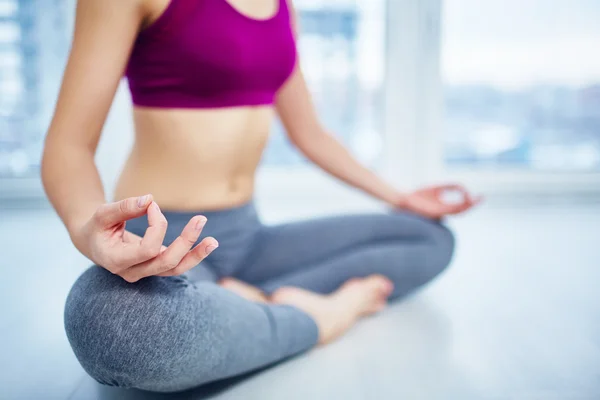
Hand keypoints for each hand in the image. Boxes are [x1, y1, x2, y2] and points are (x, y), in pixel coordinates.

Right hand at [73, 195, 218, 282]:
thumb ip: (124, 207)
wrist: (93, 242)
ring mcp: (145, 272)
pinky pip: (177, 265)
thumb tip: (149, 199)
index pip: (147, 249)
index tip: (152, 205)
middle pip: (166, 262)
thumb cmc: (97, 226)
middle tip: (201, 219)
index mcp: (116, 260)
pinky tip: (208, 243)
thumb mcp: (103, 214)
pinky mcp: (155, 267)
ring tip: (214, 241)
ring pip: (175, 269)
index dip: (157, 226)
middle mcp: (132, 272)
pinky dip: (193, 255)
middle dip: (186, 241)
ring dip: (196, 255)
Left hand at [394, 184, 481, 218]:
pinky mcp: (436, 213)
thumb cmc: (418, 195)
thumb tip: (463, 187)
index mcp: (444, 209)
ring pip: (458, 211)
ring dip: (468, 205)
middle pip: (462, 210)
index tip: (478, 196)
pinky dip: (459, 205)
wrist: (403, 199)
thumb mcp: (437, 189)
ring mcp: (440, 215)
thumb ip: (450, 187)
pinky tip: (464, 199)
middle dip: (472, 205)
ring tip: (476, 199)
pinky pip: (450, 210)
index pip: (460, 207)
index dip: (470, 202)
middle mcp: (443, 214)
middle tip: (482, 198)